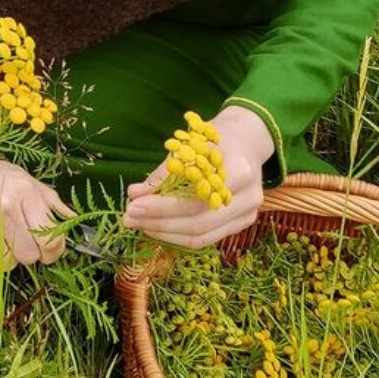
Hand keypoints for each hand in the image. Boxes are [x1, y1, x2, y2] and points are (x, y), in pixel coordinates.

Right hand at [0, 125, 74, 270]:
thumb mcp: (14, 174)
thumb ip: (46, 197)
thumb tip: (72, 219)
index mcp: (22, 190)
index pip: (51, 238)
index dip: (54, 250)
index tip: (49, 250)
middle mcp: (4, 210)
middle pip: (31, 257)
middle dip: (27, 252)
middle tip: (15, 239)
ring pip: (7, 264)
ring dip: (2, 254)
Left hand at [120, 105, 274, 248]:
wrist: (247, 140)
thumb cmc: (216, 140)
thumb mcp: (189, 147)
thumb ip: (162, 174)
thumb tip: (134, 194)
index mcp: (238, 171)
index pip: (194, 201)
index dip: (161, 208)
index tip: (133, 205)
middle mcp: (248, 197)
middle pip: (197, 224)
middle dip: (158, 223)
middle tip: (130, 218)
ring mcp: (248, 214)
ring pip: (201, 237)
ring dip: (165, 233)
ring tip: (139, 224)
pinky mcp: (243, 223)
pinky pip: (206, 238)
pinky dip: (179, 235)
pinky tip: (158, 227)